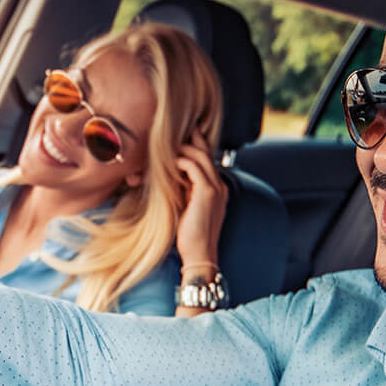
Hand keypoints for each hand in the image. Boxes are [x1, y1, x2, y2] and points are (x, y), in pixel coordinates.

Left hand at [174, 135, 227, 268]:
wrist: (199, 255)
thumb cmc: (189, 235)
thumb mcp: (186, 206)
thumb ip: (183, 189)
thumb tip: (169, 175)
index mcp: (216, 188)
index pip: (206, 160)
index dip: (194, 146)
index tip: (179, 138)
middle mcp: (219, 185)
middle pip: (205, 152)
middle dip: (190, 139)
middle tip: (173, 130)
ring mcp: (216, 188)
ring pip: (200, 156)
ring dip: (182, 150)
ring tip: (166, 147)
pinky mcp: (208, 193)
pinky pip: (194, 167)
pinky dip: (180, 162)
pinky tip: (168, 164)